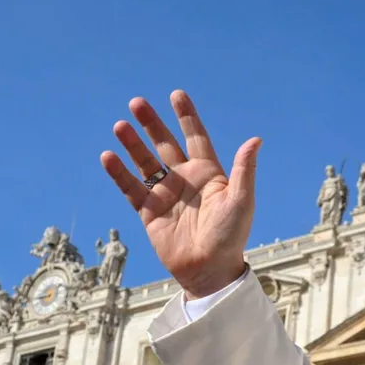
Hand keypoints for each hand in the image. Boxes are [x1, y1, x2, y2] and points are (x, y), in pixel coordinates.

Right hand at [101, 91, 261, 298]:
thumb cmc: (231, 236)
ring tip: (120, 126)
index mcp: (208, 174)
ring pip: (145, 163)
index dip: (186, 117)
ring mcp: (165, 195)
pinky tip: (108, 156)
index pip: (195, 138)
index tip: (176, 95)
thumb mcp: (241, 201)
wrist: (210, 270)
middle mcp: (185, 180)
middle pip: (165, 144)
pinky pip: (131, 188)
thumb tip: (256, 140)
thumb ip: (245, 170)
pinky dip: (119, 173)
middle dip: (151, 124)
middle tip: (137, 102)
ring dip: (133, 144)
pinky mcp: (149, 212)